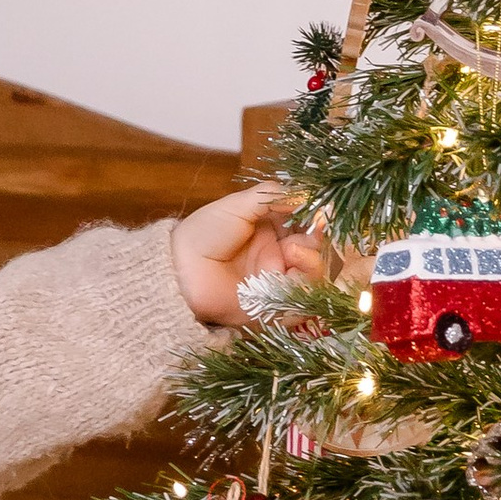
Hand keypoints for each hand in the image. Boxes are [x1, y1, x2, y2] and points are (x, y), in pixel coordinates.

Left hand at [171, 183, 329, 328]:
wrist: (178, 270)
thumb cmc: (203, 233)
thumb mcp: (237, 205)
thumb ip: (272, 196)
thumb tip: (306, 193)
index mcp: (273, 229)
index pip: (308, 224)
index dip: (318, 218)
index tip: (323, 212)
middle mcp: (279, 255)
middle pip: (317, 251)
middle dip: (317, 241)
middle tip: (306, 234)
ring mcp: (277, 281)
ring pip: (314, 276)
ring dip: (312, 262)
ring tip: (293, 253)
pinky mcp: (273, 306)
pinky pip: (301, 303)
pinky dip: (302, 288)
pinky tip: (289, 274)